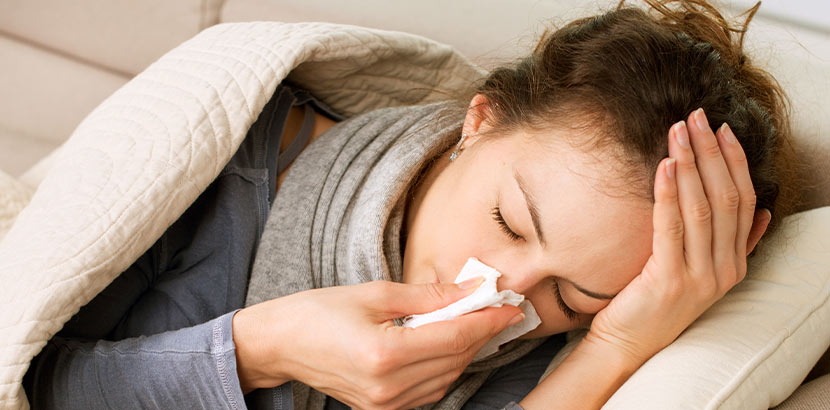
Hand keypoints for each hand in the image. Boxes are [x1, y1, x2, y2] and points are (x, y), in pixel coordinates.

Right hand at [232, 279, 523, 409]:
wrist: (281, 343)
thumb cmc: (320, 311)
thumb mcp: (375, 294)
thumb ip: (428, 297)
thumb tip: (470, 291)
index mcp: (384, 353)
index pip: (455, 337)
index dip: (487, 321)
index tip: (509, 305)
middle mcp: (388, 387)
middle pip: (456, 359)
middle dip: (481, 333)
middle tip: (497, 309)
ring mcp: (384, 405)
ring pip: (447, 378)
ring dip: (466, 351)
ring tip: (474, 323)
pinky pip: (429, 391)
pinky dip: (445, 367)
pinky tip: (447, 345)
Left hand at [586, 108, 771, 362]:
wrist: (627, 344)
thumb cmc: (654, 302)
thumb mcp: (700, 272)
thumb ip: (732, 245)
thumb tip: (762, 214)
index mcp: (734, 263)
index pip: (743, 201)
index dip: (734, 162)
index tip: (721, 129)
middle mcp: (723, 269)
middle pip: (725, 198)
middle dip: (711, 152)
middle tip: (696, 117)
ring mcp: (699, 277)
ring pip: (701, 209)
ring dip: (689, 165)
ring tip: (678, 132)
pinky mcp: (669, 281)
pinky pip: (671, 229)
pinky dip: (668, 194)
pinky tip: (662, 166)